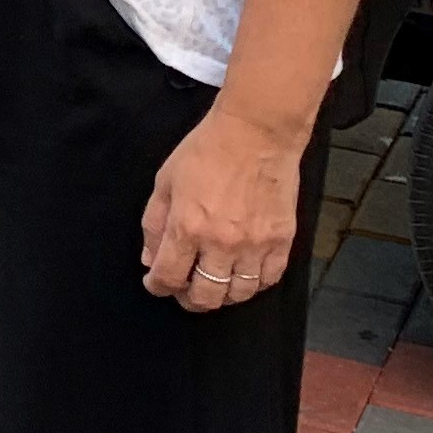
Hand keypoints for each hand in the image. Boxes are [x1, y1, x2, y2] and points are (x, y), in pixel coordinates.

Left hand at [141, 99, 310, 311]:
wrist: (256, 134)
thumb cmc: (206, 152)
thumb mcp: (165, 182)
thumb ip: (154, 224)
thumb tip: (150, 259)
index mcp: (187, 227)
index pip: (168, 277)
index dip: (157, 286)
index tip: (155, 283)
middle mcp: (221, 243)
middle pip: (205, 296)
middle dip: (189, 299)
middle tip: (184, 290)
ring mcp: (255, 245)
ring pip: (238, 294)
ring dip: (222, 295)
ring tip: (214, 283)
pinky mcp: (282, 241)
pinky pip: (268, 280)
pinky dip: (253, 285)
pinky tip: (242, 275)